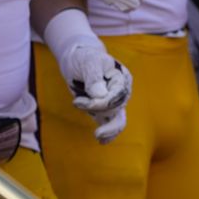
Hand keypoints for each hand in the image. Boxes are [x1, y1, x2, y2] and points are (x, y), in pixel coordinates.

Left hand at [42, 9, 131, 143]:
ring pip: (117, 120)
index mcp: (122, 78)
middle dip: (99, 112)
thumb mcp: (88, 62)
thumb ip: (94, 77)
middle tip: (81, 109)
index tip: (78, 102)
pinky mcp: (103, 110)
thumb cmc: (84, 57)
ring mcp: (113, 102)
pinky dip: (108, 134)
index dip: (100, 103)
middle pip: (117, 109)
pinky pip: (110, 124)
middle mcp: (121, 91)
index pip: (117, 96)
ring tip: (98, 136)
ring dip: (108, 129)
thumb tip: (100, 95)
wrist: (77, 58)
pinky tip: (101, 141)